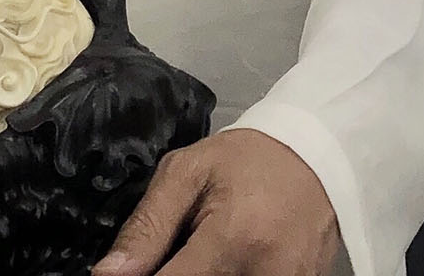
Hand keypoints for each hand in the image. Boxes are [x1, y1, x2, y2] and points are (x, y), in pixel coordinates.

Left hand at [93, 130, 339, 275]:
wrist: (316, 159)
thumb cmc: (246, 161)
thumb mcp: (188, 172)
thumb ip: (147, 225)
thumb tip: (106, 274)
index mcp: (231, 240)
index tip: (126, 273)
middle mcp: (264, 275)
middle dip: (176, 273)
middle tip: (178, 249)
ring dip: (201, 275)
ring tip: (201, 252)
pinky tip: (224, 260)